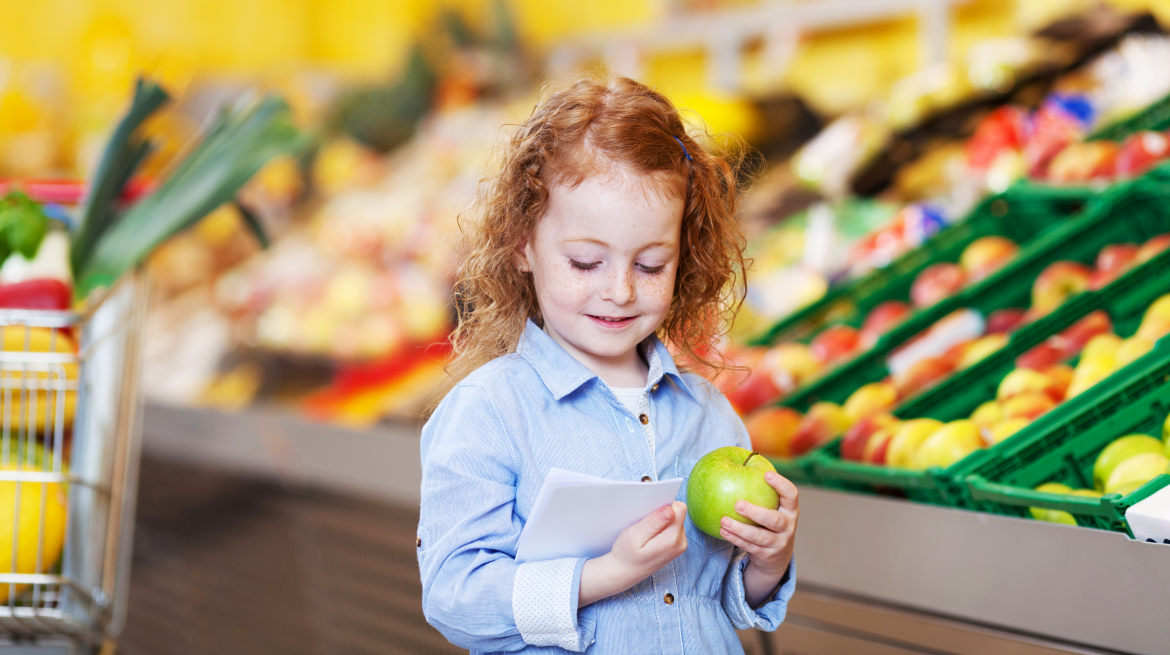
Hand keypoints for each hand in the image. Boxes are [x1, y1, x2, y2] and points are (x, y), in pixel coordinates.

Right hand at [579, 501, 687, 606]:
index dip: (664, 505)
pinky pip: (673, 527)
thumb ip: (653, 522)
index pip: (679, 508)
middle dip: (661, 513)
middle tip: (644, 525)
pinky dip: (661, 527)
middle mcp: (681, 542)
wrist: (624, 573)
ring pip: (675, 519)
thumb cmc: (626, 554)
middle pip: (678, 513)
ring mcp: (680, 545)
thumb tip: (670, 509)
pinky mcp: (676, 546)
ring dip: (661, 521)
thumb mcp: (634, 536)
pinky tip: (649, 536)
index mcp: (672, 539)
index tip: (650, 513)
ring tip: (645, 532)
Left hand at [719, 471, 797, 605]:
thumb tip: (736, 460)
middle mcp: (788, 526)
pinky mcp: (767, 555)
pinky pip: (749, 546)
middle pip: (774, 520)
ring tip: (723, 520)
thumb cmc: (768, 522)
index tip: (766, 474)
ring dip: (740, 529)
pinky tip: (722, 530)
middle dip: (756, 512)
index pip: (792, 495)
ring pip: (759, 537)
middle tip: (737, 504)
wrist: (776, 556)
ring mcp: (779, 542)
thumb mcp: (772, 507)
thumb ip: (760, 491)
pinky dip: (735, 539)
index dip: (781, 484)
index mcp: (790, 510)